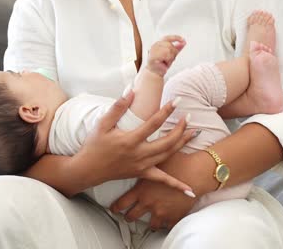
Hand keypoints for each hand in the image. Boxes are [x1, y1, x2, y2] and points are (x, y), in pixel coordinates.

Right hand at [75, 91, 197, 187]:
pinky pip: (162, 180)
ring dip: (182, 144)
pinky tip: (190, 192)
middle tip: (189, 117)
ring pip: (168, 155)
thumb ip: (117, 107)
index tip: (177, 101)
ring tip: (194, 132)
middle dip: (181, 128)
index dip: (167, 111)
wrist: (88, 169)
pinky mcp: (142, 174)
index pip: (153, 123)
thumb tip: (131, 91)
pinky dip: (177, 185)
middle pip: (167, 141)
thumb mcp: (103, 124)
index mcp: (130, 140)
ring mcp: (142, 166)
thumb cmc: (94, 145)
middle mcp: (139, 154)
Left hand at [110, 151, 206, 230]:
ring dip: (149, 223)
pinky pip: (167, 225)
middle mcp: (148, 202)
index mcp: (141, 190)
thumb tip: (134, 152)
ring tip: (148, 223)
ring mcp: (160, 211)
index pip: (123, 202)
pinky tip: (165, 222)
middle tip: (126, 217)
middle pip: (133, 215)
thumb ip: (144, 161)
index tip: (113, 208)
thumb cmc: (176, 164)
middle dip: (129, 217)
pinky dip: (166, 224)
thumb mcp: (156, 161)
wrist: (194, 173)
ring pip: (151, 224)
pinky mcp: (173, 216)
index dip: (116, 206)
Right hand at [146, 35, 184, 75]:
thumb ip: (177, 48)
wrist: (156, 72)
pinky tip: (163, 63)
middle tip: (169, 59)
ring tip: (165, 61)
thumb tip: (183, 43)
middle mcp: (155, 45)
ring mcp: (153, 50)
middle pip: (170, 45)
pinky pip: (165, 55)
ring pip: (168, 50)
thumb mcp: (171, 55)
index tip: (183, 40)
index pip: (168, 38)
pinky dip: (167, 60)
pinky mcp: (153, 56)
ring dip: (170, 58)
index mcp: (159, 43)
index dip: (176, 38)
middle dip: (173, 53)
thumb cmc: (162, 64)